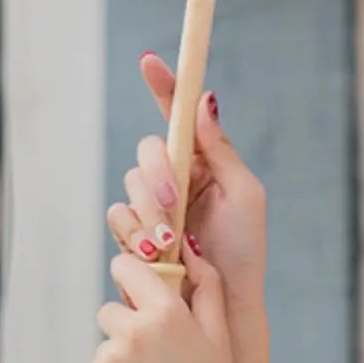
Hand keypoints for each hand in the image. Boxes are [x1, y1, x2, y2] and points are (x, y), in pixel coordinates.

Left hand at [78, 236, 246, 362]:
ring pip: (104, 346)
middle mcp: (133, 330)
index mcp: (166, 312)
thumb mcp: (220, 338)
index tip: (136, 289)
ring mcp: (107, 360)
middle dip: (128, 329)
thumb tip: (191, 252)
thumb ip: (208, 289)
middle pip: (111, 311)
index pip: (126, 267)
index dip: (130, 276)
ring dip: (120, 362)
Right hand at [106, 52, 267, 309]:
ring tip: (173, 242)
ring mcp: (154, 207)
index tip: (150, 60)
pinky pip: (119, 218)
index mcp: (204, 164)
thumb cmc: (243, 249)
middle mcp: (176, 180)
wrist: (224, 302)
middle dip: (157, 175)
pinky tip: (155, 252)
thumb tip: (204, 100)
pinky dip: (134, 232)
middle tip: (174, 201)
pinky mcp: (137, 235)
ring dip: (149, 212)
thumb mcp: (244, 194)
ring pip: (130, 186)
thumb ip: (220, 150)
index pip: (177, 118)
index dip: (163, 86)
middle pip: (148, 152)